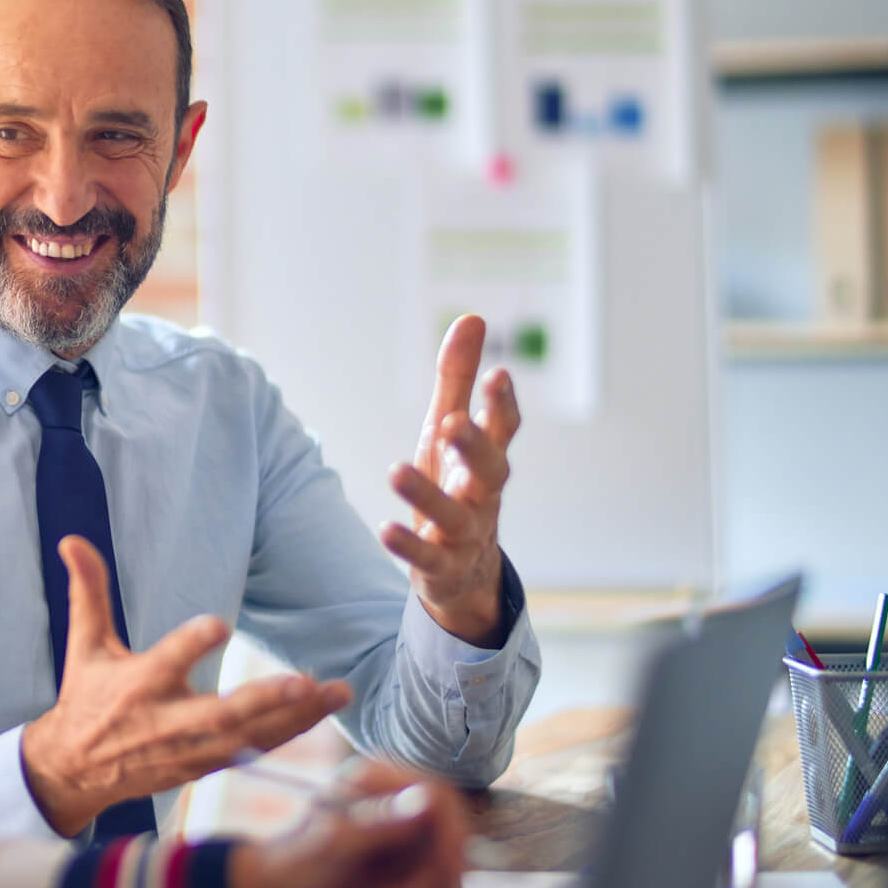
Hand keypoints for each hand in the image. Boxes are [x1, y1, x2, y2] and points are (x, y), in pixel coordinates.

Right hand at [21, 536, 352, 836]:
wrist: (75, 771)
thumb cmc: (86, 697)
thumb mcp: (85, 644)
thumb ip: (88, 591)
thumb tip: (72, 540)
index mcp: (138, 684)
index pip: (167, 661)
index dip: (191, 644)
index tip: (219, 624)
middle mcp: (166, 721)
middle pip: (219, 714)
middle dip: (262, 700)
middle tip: (302, 681)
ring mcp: (189, 750)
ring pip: (248, 737)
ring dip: (295, 718)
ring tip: (336, 692)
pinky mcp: (204, 767)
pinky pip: (252, 753)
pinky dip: (287, 736)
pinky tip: (320, 713)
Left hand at [225, 761, 468, 887]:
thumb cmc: (298, 864)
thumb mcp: (338, 844)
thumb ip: (382, 821)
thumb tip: (429, 797)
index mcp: (376, 780)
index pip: (438, 794)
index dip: (450, 833)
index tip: (442, 869)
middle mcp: (395, 800)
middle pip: (451, 830)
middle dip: (436, 872)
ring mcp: (403, 831)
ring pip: (448, 860)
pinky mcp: (406, 860)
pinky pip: (436, 880)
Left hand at [379, 315, 520, 646]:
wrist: (463, 571)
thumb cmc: (456, 484)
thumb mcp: (450, 430)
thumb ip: (458, 379)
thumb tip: (472, 317)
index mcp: (486, 459)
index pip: (504, 430)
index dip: (502, 404)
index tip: (497, 374)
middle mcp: (482, 496)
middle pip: (491, 471)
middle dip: (475, 447)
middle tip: (456, 423)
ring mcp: (465, 534)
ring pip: (455, 516)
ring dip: (428, 495)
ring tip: (397, 470)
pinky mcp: (441, 567)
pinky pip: (428, 557)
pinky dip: (408, 546)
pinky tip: (384, 529)